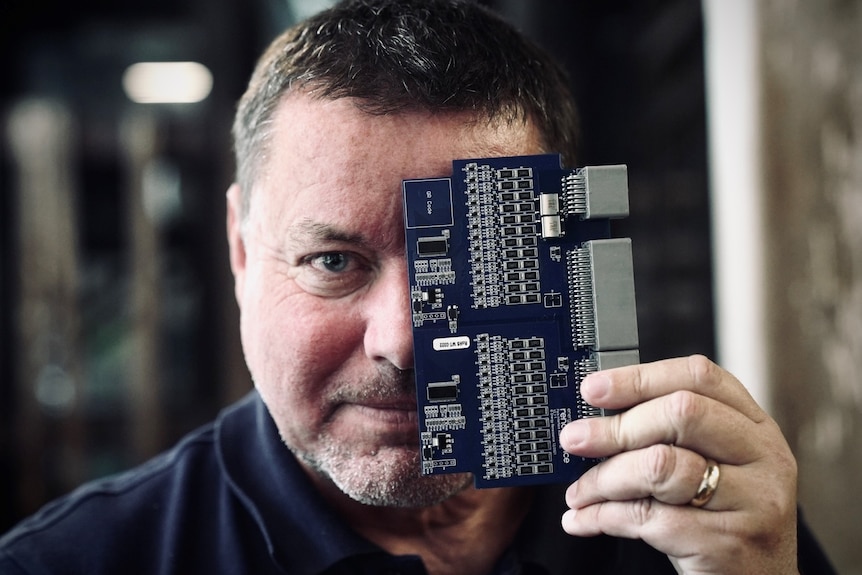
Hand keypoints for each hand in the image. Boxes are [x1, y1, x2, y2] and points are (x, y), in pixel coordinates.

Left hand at [559, 355, 798, 573]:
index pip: (699, 377)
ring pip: (661, 466)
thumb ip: (667, 436)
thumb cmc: (721, 520)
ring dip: (605, 478)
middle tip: (575, 439)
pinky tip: (585, 519)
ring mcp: (753, 500)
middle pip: (681, 413)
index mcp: (754, 425)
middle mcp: (762, 456)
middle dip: (616, 426)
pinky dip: (604, 516)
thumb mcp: (709, 466)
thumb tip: (592, 419)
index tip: (594, 389)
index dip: (639, 378)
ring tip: (580, 491)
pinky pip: (650, 518)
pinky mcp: (729, 543)